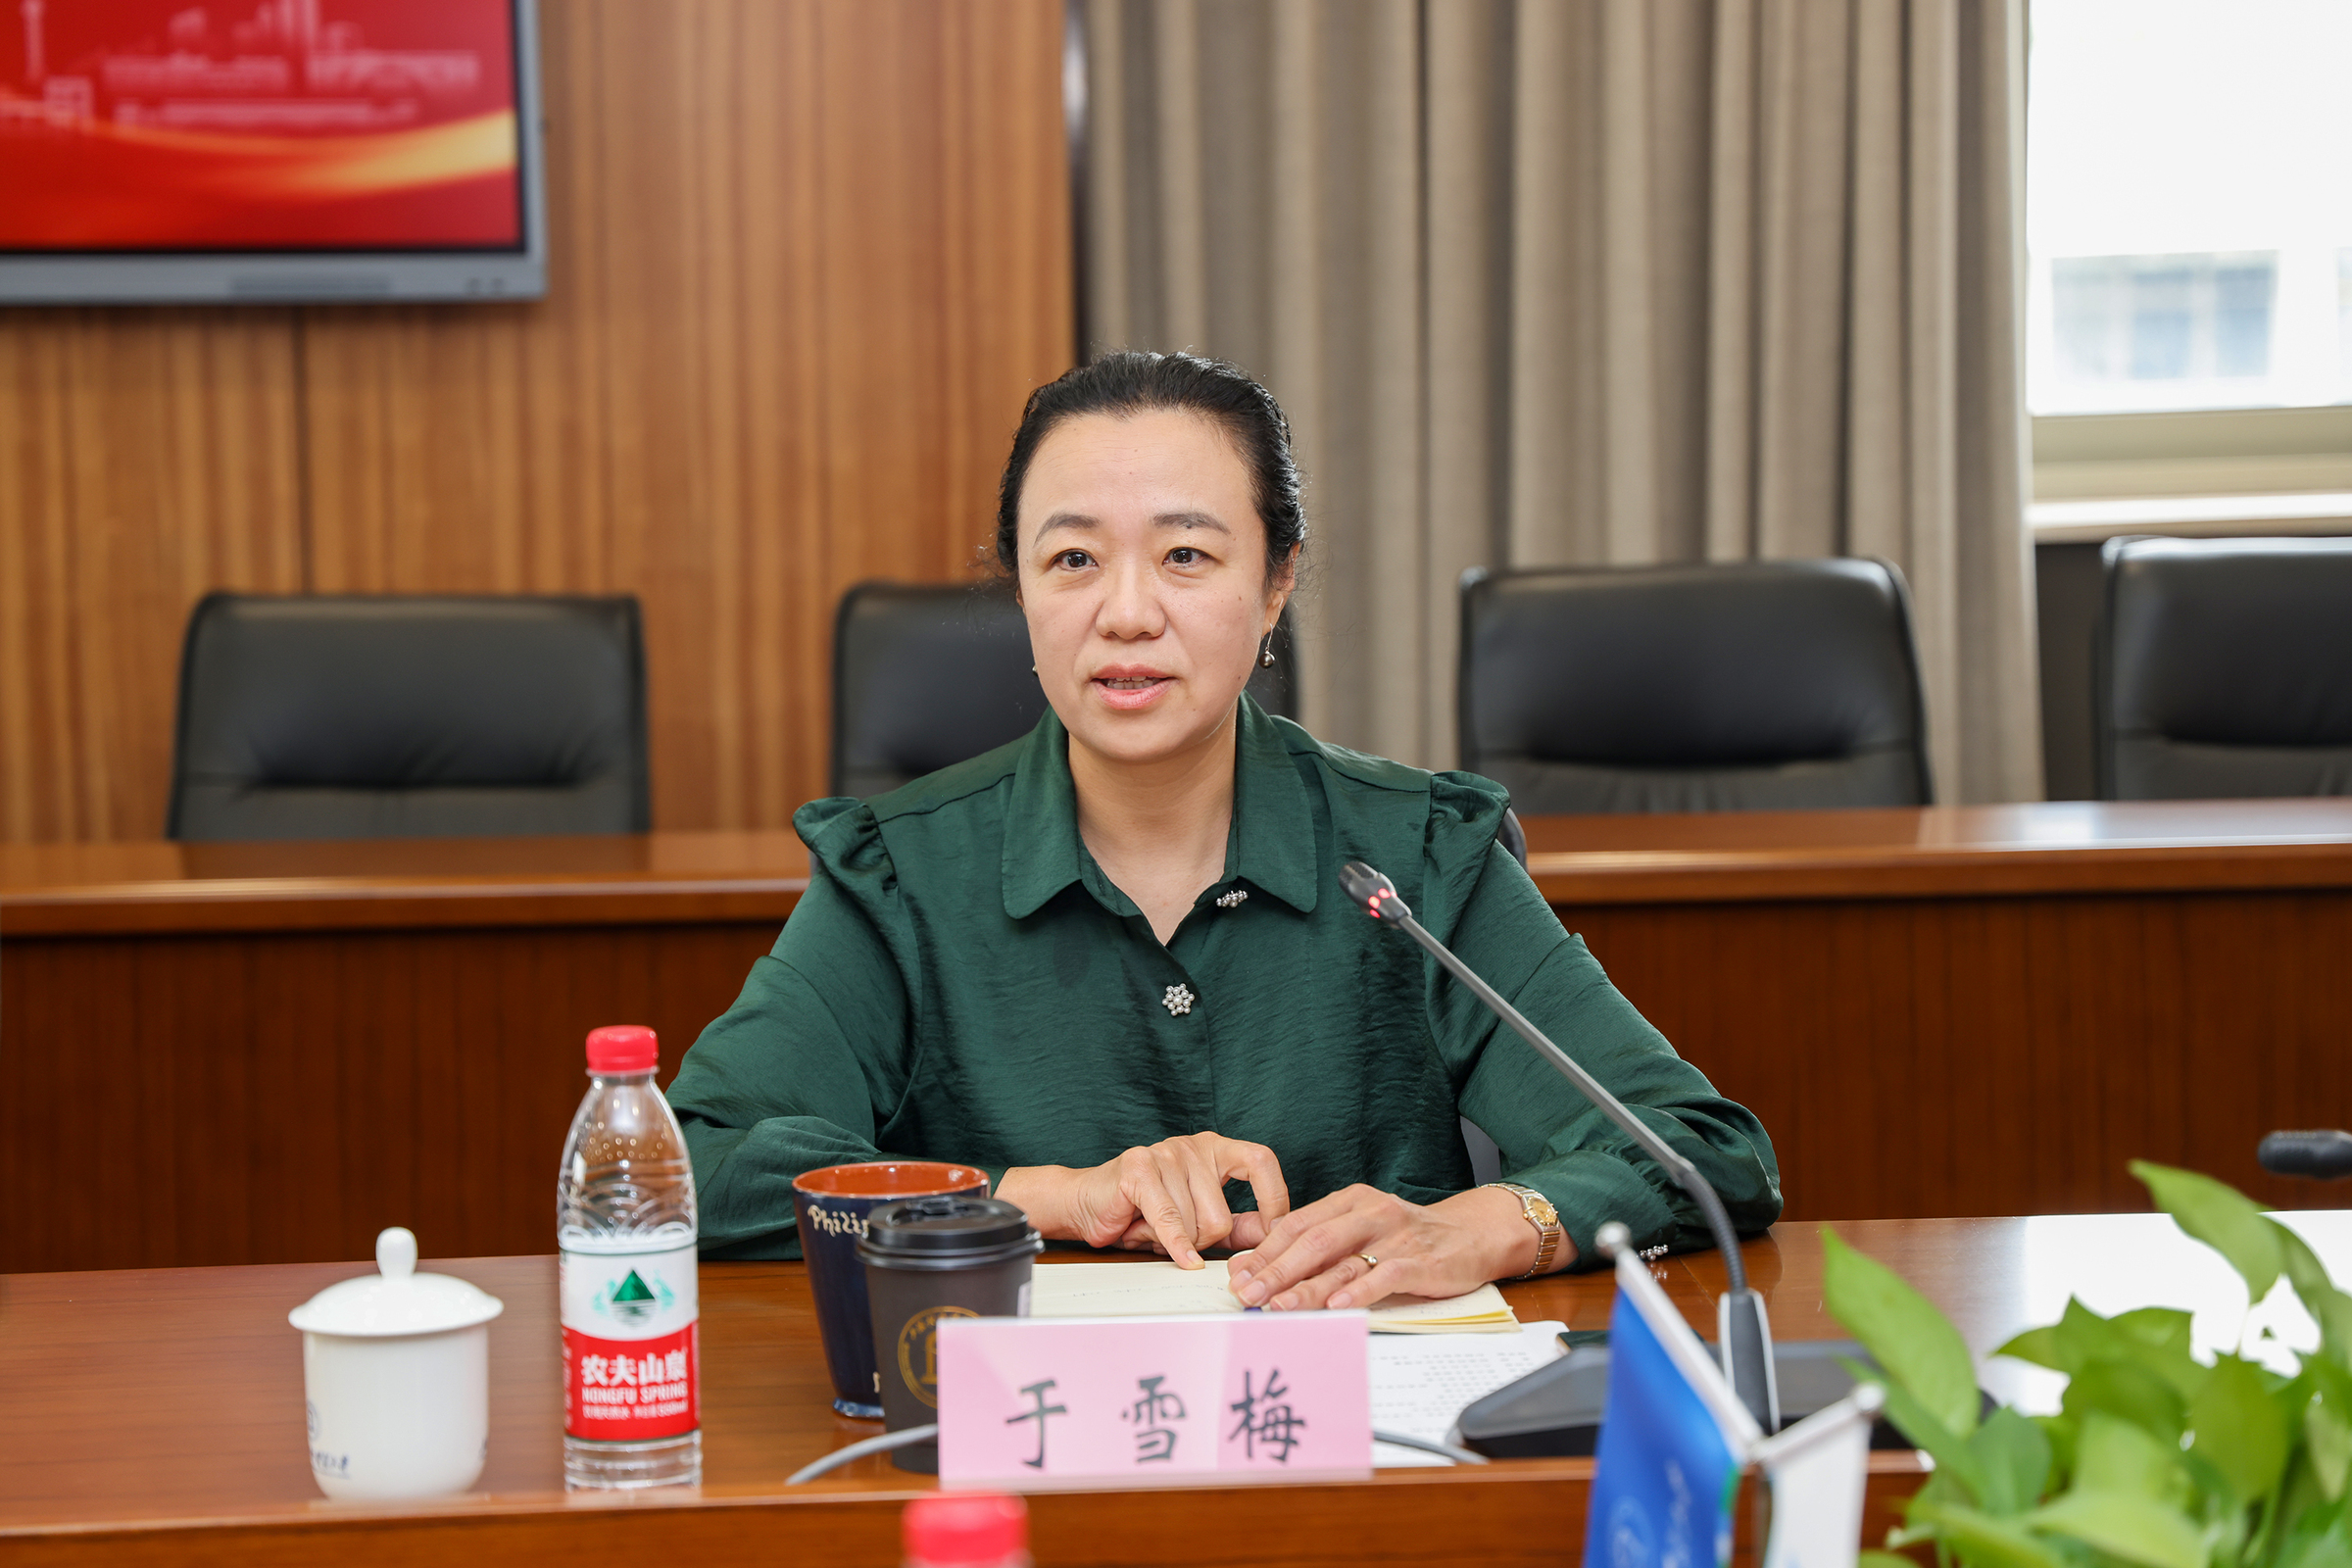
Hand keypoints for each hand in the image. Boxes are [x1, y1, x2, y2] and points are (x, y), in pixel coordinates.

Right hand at [997, 1133, 1289, 1268]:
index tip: (1275, 1232)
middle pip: (1222, 1215)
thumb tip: (1274, 1236)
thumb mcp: (1199, 1218)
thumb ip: (1237, 1225)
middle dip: (1203, 1243)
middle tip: (1180, 1239)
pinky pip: (1169, 1219)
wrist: (1089, 1203)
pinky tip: (1182, 1259)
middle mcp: (1193, 1146)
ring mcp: (1165, 1154)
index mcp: (1215, 1149)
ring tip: (1155, 1230)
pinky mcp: (1139, 1169)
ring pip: (1196, 1223)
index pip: (1261, 1161)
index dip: (1274, 1198)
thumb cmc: (1146, 1211)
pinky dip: (1175, 1245)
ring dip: (1177, 1243)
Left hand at [1227, 1183, 1561, 1310]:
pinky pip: (1385, 1276)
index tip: (1237, 1274)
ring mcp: (1395, 1236)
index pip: (1296, 1223)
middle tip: (1248, 1293)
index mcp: (1350, 1200)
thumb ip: (1321, 1243)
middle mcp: (1370, 1212)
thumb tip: (1265, 1267)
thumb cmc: (1409, 1237)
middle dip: (1275, 1270)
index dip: (1264, 1250)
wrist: (1472, 1234)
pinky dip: (1359, 1292)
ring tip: (1279, 1306)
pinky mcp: (1420, 1261)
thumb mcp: (1363, 1226)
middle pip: (1313, 1241)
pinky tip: (1337, 1307)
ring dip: (1306, 1287)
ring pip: (1342, 1261)